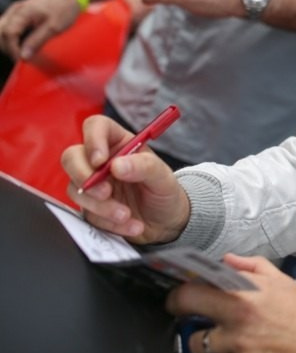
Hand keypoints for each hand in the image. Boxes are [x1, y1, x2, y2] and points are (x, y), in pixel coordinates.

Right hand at [0, 0, 81, 59]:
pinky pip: (7, 27)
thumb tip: (24, 56)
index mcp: (22, 12)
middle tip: (23, 58)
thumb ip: (37, 41)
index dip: (13, 50)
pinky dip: (12, 38)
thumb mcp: (54, 27)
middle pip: (0, 33)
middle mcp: (15, 10)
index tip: (23, 60)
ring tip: (23, 53)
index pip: (8, 34)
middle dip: (8, 48)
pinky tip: (22, 45)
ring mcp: (15, 11)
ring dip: (8, 43)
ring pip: (1, 30)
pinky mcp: (18, 14)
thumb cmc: (64, 8)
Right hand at [61, 114, 190, 242]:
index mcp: (120, 143)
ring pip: (75, 189)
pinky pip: (86, 214)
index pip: (96, 127)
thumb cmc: (164, 192)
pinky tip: (131, 225)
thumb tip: (116, 165)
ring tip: (126, 215)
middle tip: (106, 192)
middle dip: (84, 176)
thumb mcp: (163, 177)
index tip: (100, 160)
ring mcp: (92, 185)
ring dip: (100, 206)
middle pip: (72, 157)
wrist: (167, 222)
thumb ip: (144, 166)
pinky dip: (108, 222)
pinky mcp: (89, 208)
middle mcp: (101, 162)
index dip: (93, 139)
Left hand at [166, 254, 295, 352]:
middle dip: (179, 311)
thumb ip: (252, 266)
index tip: (182, 294)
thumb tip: (225, 260)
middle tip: (187, 317)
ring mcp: (238, 344)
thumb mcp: (282, 282)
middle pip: (186, 307)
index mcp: (246, 290)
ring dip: (205, 346)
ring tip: (221, 344)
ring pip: (196, 346)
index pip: (197, 283)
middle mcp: (239, 315)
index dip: (183, 289)